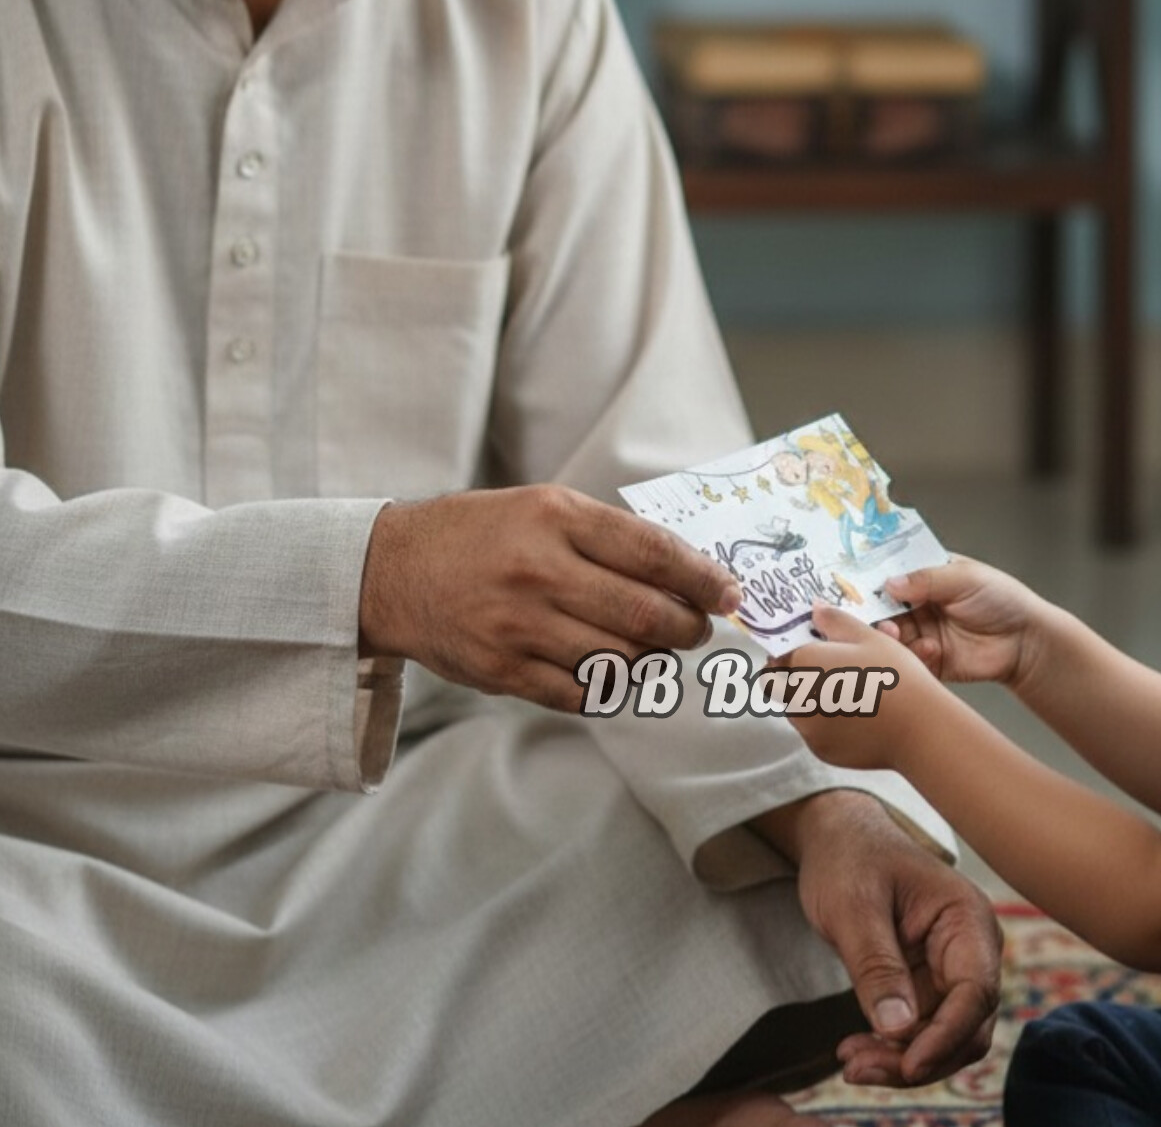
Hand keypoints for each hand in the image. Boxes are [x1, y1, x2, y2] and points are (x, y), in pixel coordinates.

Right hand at [358, 486, 738, 710]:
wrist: (392, 571)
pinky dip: (612, 687)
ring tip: (657, 649)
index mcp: (556, 517)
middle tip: (699, 628)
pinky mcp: (502, 671)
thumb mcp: (542, 507)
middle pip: (644, 614)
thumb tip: (684, 570)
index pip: (651, 551)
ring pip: (620, 660)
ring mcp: (519, 626)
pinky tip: (617, 671)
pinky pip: (581, 692)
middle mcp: (539, 571)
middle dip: (689, 627)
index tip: (728, 593)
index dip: (701, 577)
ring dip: (654, 661)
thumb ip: (606, 535)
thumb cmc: (481, 534)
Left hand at [758, 791, 1001, 1087]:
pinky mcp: (927, 987)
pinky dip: (893, 1050)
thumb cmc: (850, 858)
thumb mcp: (853, 905)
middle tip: (858, 1068)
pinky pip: (921, 1034)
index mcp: (967, 917)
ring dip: (902, 1061)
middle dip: (920, 1058)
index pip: (975, 991)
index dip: (947, 1036)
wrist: (837, 841)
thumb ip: (876, 965)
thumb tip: (898, 1030)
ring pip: (945, 1039)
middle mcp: (970, 949)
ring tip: (851, 1062)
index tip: (908, 1065)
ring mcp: (950, 972)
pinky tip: (856, 1050)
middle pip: (966, 1026)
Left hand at [776, 605, 935, 770]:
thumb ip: (834, 621)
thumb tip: (815, 610)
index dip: (791, 649)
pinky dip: (824, 724)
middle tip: (819, 671)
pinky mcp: (821, 751)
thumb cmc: (895, 676)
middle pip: (775, 685)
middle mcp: (797, 698)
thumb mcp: (867, 637)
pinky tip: (853, 716)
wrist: (919, 728)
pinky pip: (813, 733)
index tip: (808, 647)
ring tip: (844, 693)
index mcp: (805, 663)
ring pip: (794, 710)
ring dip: (807, 700)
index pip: (778, 654)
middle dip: (789, 677)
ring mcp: (808, 729)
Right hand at [880, 554, 1045, 686]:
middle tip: (876, 617)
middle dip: (875, 614)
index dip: (871, 582)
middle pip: (882, 610)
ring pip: (891, 637)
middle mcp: (917, 606)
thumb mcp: (964, 578)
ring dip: (890, 637)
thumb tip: (889, 583)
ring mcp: (922, 634)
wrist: (1026, 641)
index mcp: (923, 578)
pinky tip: (930, 649)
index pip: (888, 577)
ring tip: (896, 634)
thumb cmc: (1001, 599)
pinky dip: (914, 656)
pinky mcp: (929, 662)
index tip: (853, 586)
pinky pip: (910, 661)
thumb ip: (925, 580)